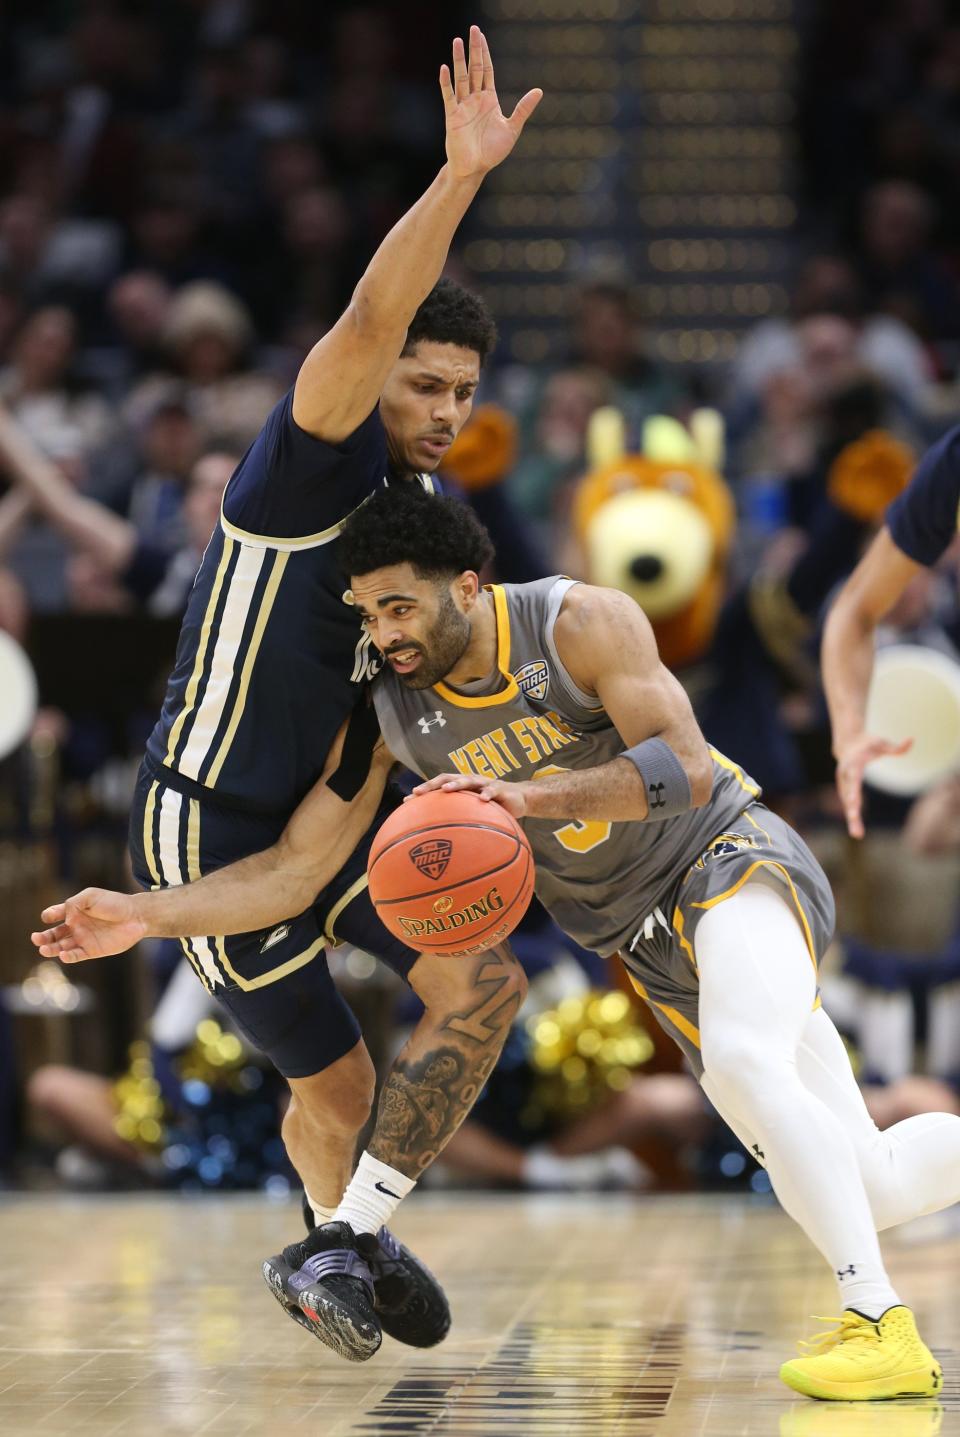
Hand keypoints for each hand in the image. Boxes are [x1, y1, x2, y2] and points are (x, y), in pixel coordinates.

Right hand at [31, 888, 147, 961]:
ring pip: (61, 947)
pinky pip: (76, 956)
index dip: (49, 915)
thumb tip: (65, 918)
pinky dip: (68, 957)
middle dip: (43, 937)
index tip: (48, 916)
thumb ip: (74, 903)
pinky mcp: (92, 950)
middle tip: (36, 939)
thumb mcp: (92, 896)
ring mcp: (83, 939)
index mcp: (74, 911)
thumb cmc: (114, 903)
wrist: (136, 916)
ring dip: (51, 949)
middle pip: (54, 934)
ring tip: (44, 949)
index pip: (55, 914)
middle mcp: (76, 926)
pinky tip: (63, 955)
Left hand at [407, 771, 529, 819]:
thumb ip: (460, 822)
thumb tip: (440, 846)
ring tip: (446, 789)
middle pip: (448, 778)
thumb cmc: (492, 808)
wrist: (519, 799)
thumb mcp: (475, 814)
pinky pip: (493, 791)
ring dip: (457, 784)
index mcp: (461, 786)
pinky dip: (488, 794)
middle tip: (418, 792)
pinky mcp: (501, 789)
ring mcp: (485, 783)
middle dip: (432, 784)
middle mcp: (470, 781)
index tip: (406, 801)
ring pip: (469, 780)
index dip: (423, 791)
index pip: (438, 785)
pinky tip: (484, 800)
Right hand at [441, 25, 541, 179]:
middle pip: (474, 69)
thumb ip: (523, 109)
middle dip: (474, 49)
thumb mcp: (512, 128)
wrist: (475, 169)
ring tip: (458, 41)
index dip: (484, 53)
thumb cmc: (492, 151)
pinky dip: (446, 83)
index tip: (481, 36)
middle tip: (473, 29)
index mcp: (489, 99)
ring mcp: (463, 107)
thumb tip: (539, 91)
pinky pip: (449, 97)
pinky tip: (444, 69)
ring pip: (461, 78)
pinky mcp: (453, 117)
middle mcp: (475, 99)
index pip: (486, 70)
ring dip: (459, 60)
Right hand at [835, 733, 911, 838]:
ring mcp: (843, 784)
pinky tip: (857, 831)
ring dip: (852, 819)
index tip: (854, 801)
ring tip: (857, 834)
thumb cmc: (868, 744)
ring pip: (847, 804)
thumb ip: (896, 746)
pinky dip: (853, 819)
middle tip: (854, 818)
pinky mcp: (844, 791)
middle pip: (848, 793)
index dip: (853, 789)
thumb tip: (912, 740)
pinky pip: (849, 806)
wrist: (848, 744)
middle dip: (851, 807)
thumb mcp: (881, 742)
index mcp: (853, 763)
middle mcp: (845, 775)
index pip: (853, 777)